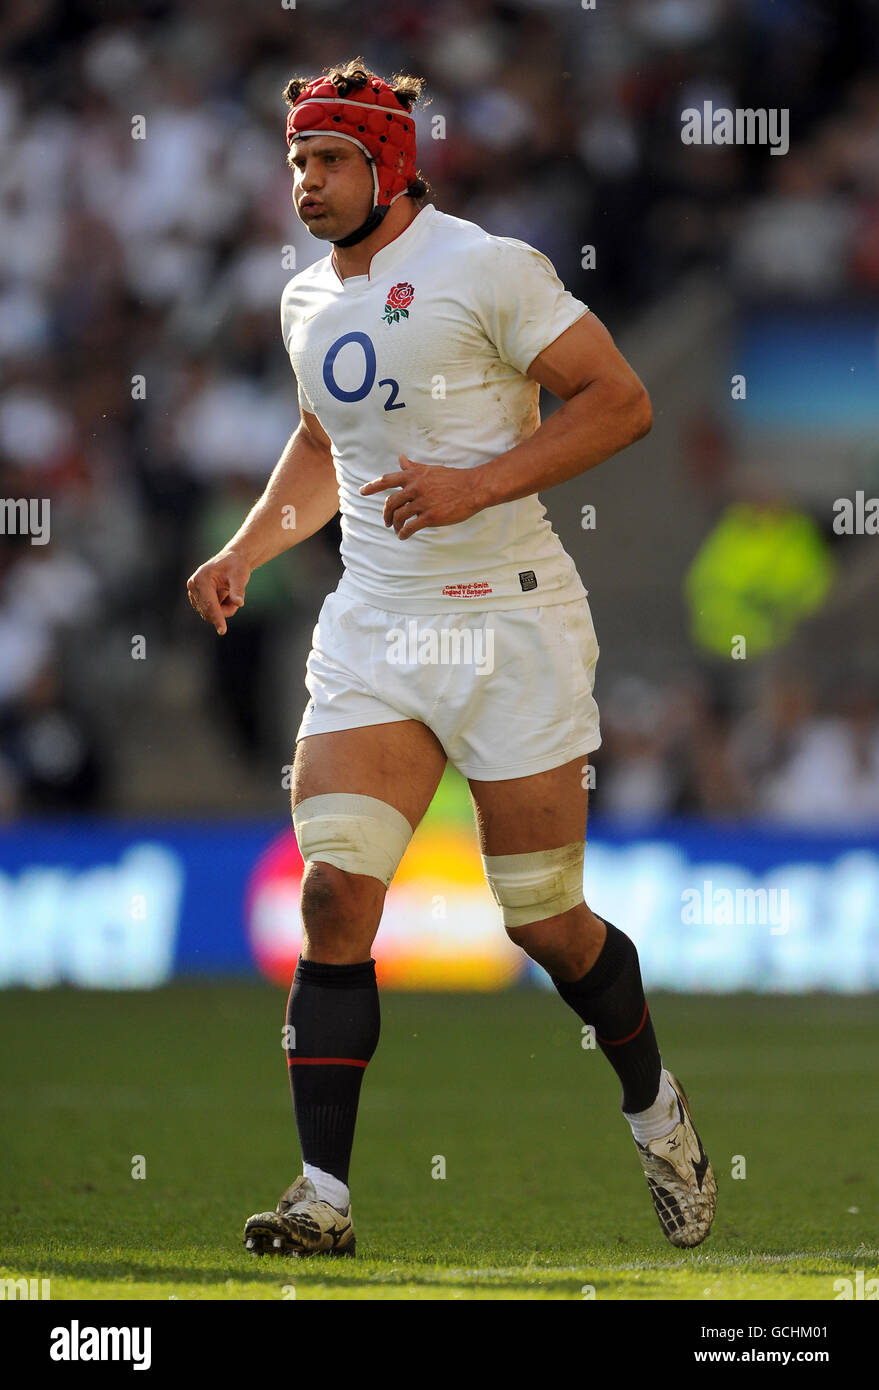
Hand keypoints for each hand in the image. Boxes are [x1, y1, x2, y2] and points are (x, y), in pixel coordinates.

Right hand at [186, 549, 251, 634]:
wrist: (231, 561)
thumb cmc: (236, 566)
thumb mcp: (240, 576)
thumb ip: (238, 590)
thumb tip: (239, 603)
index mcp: (201, 579)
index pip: (210, 604)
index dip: (217, 618)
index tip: (222, 631)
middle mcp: (193, 586)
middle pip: (209, 611)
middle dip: (226, 609)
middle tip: (237, 599)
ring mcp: (193, 593)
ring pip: (210, 613)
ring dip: (224, 608)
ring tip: (231, 594)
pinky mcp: (196, 599)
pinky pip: (210, 612)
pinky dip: (221, 608)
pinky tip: (224, 595)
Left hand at [359, 454, 484, 538]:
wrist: (472, 488)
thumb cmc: (453, 478)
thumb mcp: (430, 469)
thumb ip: (413, 466)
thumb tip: (401, 459)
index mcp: (414, 475)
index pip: (387, 480)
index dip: (372, 486)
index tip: (362, 492)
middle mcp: (415, 488)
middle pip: (390, 502)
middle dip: (386, 514)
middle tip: (387, 521)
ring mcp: (422, 502)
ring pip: (399, 516)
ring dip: (395, 524)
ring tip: (397, 529)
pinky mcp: (430, 516)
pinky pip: (411, 527)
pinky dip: (404, 533)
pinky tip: (403, 536)